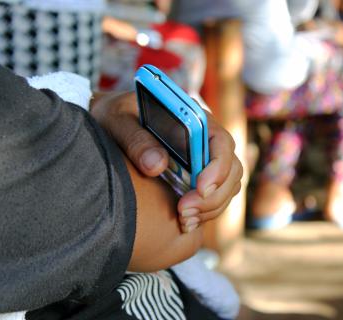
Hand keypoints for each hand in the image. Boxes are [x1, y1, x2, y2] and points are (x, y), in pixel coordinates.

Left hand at [90, 92, 242, 232]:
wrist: (112, 124)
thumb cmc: (116, 117)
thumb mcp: (116, 120)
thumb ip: (135, 140)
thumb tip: (157, 166)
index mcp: (194, 118)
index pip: (222, 142)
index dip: (218, 167)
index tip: (200, 188)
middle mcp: (206, 140)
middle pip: (231, 170)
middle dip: (213, 196)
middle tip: (184, 212)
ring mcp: (205, 160)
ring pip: (227, 188)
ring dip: (210, 208)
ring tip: (183, 221)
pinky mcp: (199, 179)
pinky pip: (215, 198)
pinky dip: (205, 214)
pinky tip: (184, 223)